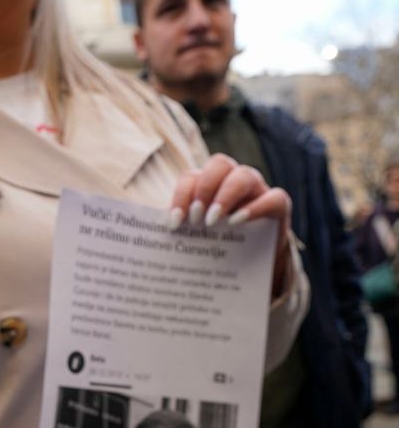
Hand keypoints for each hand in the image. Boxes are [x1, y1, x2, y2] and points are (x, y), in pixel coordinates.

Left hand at [169, 154, 292, 296]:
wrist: (251, 264)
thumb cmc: (216, 245)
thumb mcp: (196, 236)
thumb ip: (179, 231)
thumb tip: (148, 240)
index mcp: (208, 185)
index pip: (192, 176)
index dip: (181, 195)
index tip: (174, 223)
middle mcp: (233, 180)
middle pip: (219, 163)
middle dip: (204, 188)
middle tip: (195, 218)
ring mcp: (257, 191)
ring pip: (244, 174)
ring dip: (225, 195)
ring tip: (212, 222)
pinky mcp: (278, 206)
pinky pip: (274, 197)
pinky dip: (255, 207)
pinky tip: (238, 223)